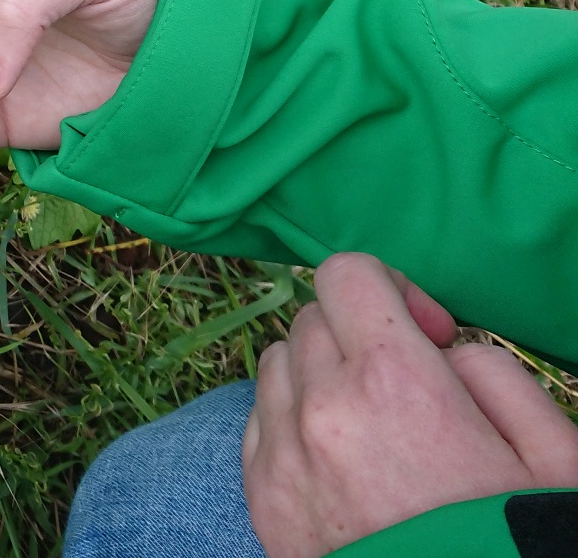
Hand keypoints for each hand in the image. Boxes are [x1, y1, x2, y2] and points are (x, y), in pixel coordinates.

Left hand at [243, 252, 577, 557]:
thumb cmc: (511, 543)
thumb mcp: (550, 455)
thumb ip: (494, 373)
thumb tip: (445, 349)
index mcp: (394, 382)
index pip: (347, 274)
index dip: (393, 291)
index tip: (429, 336)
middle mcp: (321, 408)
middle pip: (310, 319)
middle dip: (358, 335)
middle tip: (409, 387)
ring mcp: (281, 456)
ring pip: (276, 366)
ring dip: (319, 376)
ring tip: (373, 426)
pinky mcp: (261, 500)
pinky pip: (257, 424)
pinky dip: (291, 423)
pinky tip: (341, 461)